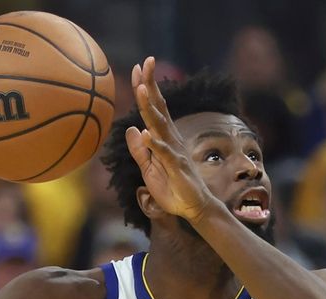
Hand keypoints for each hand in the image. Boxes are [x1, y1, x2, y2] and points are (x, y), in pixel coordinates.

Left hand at [125, 56, 215, 222]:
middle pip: (158, 108)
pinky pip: (165, 153)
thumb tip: (133, 130)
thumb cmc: (171, 187)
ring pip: (160, 125)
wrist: (192, 207)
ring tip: (142, 89)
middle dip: (151, 85)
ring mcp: (174, 151)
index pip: (153, 108)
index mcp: (163, 137)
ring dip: (151, 108)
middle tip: (144, 63)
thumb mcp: (148, 168)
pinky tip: (145, 134)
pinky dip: (155, 144)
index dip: (145, 88)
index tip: (136, 68)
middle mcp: (170, 138)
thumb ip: (139, 151)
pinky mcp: (177, 167)